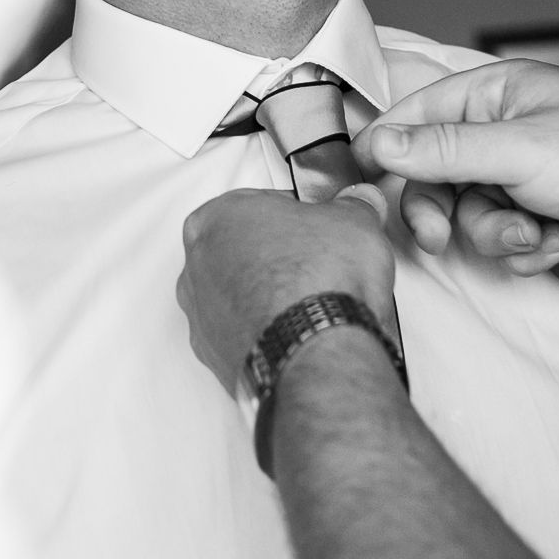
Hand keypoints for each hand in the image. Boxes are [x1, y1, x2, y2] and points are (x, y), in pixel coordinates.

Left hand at [177, 185, 396, 396]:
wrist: (314, 348)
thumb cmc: (317, 281)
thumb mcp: (353, 220)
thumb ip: (353, 205)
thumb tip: (360, 203)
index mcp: (218, 216)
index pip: (258, 204)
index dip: (294, 215)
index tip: (314, 226)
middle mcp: (198, 264)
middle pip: (242, 250)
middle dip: (276, 257)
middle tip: (314, 265)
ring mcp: (201, 314)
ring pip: (238, 296)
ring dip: (268, 298)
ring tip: (310, 304)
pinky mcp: (213, 356)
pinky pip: (241, 335)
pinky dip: (265, 333)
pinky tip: (295, 333)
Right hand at [352, 60, 558, 277]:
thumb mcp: (517, 149)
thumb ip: (443, 150)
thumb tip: (380, 143)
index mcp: (496, 95)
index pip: (418, 116)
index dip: (388, 150)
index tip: (364, 184)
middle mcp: (505, 133)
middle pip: (435, 175)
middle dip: (440, 209)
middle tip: (437, 236)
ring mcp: (523, 178)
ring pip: (468, 215)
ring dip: (495, 233)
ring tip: (533, 233)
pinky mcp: (541, 219)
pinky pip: (503, 241)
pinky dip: (525, 249)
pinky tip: (558, 241)